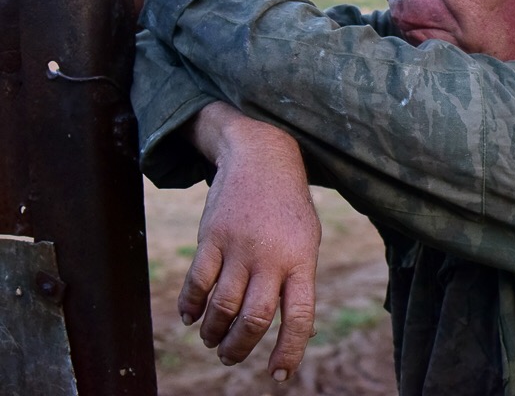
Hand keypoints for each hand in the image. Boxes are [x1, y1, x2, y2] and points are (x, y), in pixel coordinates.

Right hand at [180, 102, 321, 381]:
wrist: (263, 157)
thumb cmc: (289, 208)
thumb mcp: (307, 240)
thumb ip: (297, 280)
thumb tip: (288, 328)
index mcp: (303, 260)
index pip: (300, 317)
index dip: (289, 351)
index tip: (278, 376)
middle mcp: (272, 256)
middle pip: (254, 318)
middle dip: (240, 348)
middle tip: (231, 357)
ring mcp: (240, 246)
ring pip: (222, 306)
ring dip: (215, 333)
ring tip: (214, 341)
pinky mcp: (212, 237)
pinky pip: (197, 283)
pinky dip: (191, 308)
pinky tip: (192, 318)